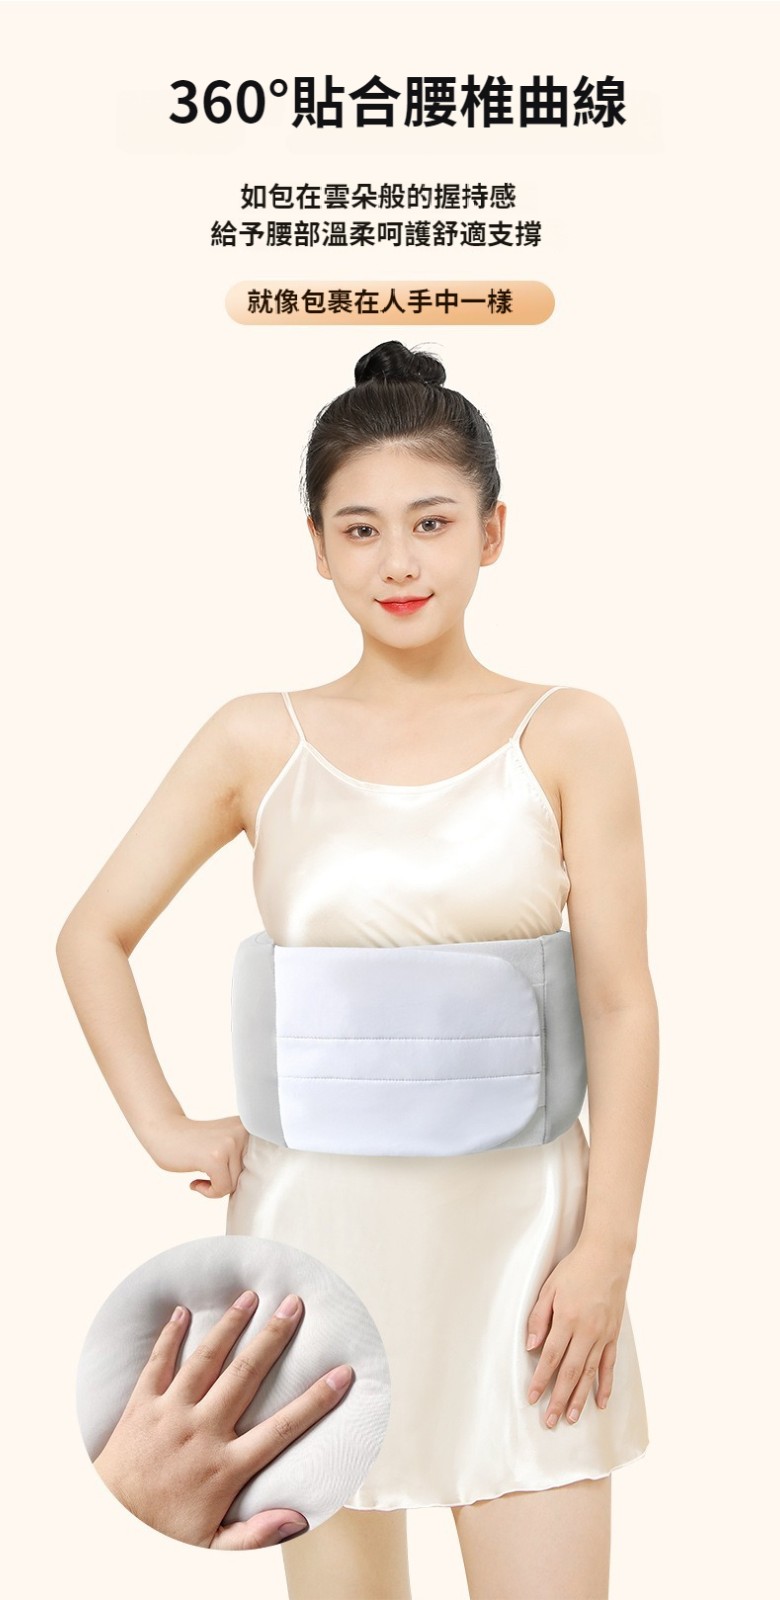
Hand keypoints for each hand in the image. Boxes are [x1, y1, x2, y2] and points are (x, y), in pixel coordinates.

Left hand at [93, 1287, 354, 1548]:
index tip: (342, 1374)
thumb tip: (299, 1519)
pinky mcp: (141, 1406)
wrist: (105, 1526)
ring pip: (205, 1360)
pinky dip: (170, 1336)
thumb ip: (255, 1534)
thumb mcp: (211, 1547)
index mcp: (225, 1467)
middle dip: (273, 1337)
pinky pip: (157, 1363)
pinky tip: (182, 1312)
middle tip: (293, 1305)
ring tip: (250, 1297)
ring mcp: (170, 1414)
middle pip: (245, 1376)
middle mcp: (200, 1432)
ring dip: (229, 1326)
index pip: (282, 1428)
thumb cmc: (160, 1535)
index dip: (316, 1400)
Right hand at [143, 1111, 248, 1197]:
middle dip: (225, 1181)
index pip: (258, 1164)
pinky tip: (195, 1182)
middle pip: (245, 1175)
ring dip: (215, 1187)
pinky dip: (208, 1192)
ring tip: (201, 1175)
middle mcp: (241, 1132)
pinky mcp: (215, 1157)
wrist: (163, 1130)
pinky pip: (222, 1188)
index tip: (222, 1170)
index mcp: (246, 1127)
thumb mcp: (225, 1141)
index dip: (238, 1173)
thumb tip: (257, 1186)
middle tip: (207, 1174)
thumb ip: (242, 1155)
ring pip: (234, 1184)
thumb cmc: (192, 1142)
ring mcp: (228, 1143)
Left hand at [525, 1240, 629, 1427]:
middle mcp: (587, 1332)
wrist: (608, 1256)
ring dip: (579, 1398)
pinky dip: (605, 1385)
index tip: (531, 1397)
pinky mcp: (613, 1335)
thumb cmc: (575, 1270)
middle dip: (558, 1399)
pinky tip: (600, 1402)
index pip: (550, 1357)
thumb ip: (539, 1317)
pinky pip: (609, 1365)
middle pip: (570, 1372)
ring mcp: (603, 1335)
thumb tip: (531, 1346)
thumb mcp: (549, 1288)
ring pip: (589, 1374)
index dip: (540, 1380)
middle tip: (550, 1421)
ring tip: (571, 1418)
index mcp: (567, 1319)